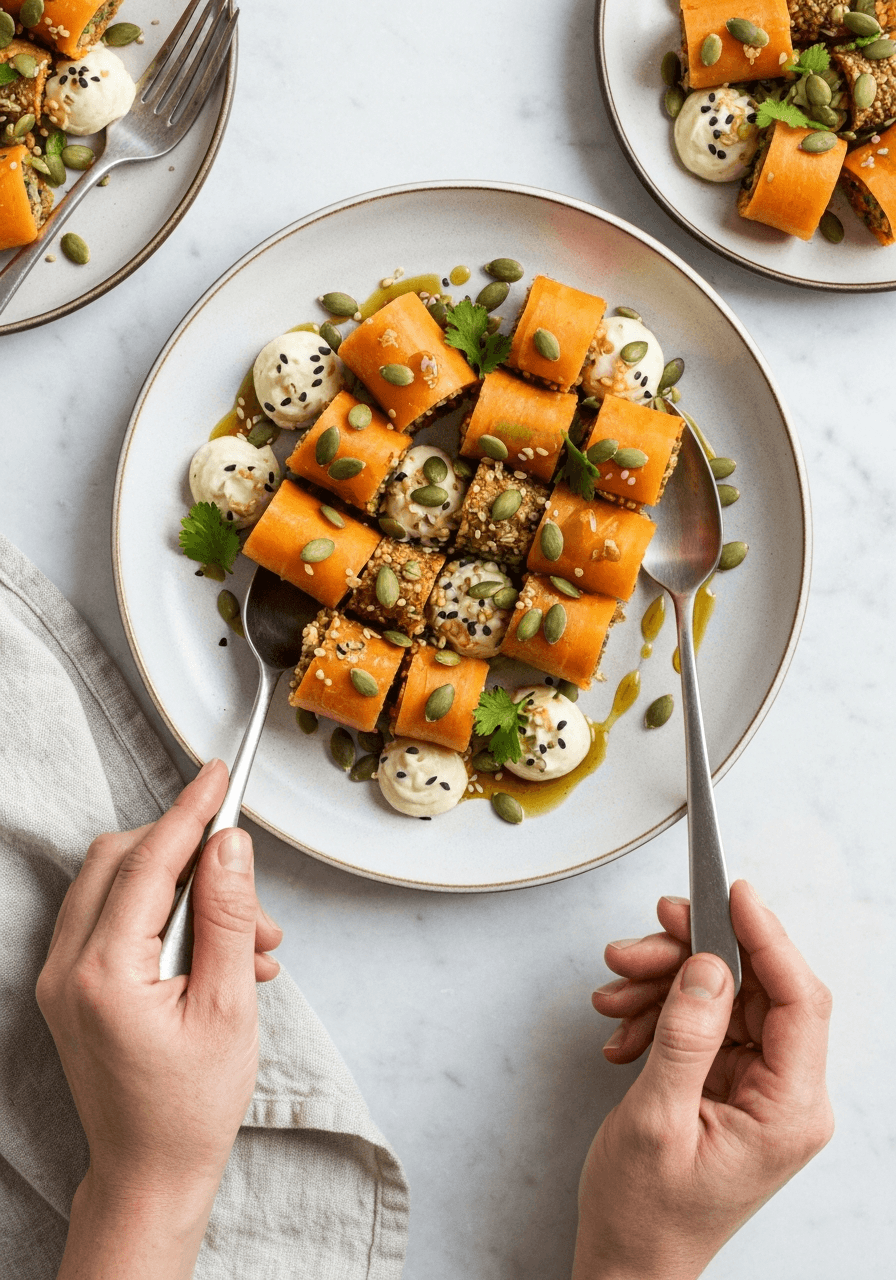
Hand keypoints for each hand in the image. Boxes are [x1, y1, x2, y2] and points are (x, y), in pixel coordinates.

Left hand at [36, 759, 282, 1279]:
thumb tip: (228, 845)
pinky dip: (163, 915)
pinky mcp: (70, 986)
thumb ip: (226, 916)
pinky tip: (216, 956)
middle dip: (193, 861)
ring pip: (116, 884)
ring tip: (247, 947)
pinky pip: (112, 917)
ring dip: (184, 891)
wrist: (148, 1172)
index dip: (190, 811)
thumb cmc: (190, 1107)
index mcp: (102, 972)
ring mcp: (60, 977)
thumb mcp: (228, 1007)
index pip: (149, 861)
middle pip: (123, 860)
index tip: (219, 775)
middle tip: (252, 908)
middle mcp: (65, 967)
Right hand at [572, 881, 833, 1279]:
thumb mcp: (657, 1119)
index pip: (799, 999)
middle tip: (638, 944)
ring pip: (723, 999)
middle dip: (691, 957)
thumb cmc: (645, 1213)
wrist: (626, 1261)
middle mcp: (786, 1096)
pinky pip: (702, 1024)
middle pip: (754, 989)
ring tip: (614, 991)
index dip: (767, 937)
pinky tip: (623, 1029)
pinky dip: (659, 1014)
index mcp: (790, 1110)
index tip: (731, 893)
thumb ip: (687, 1035)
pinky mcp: (730, 1086)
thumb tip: (709, 965)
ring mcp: (759, 1090)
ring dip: (665, 984)